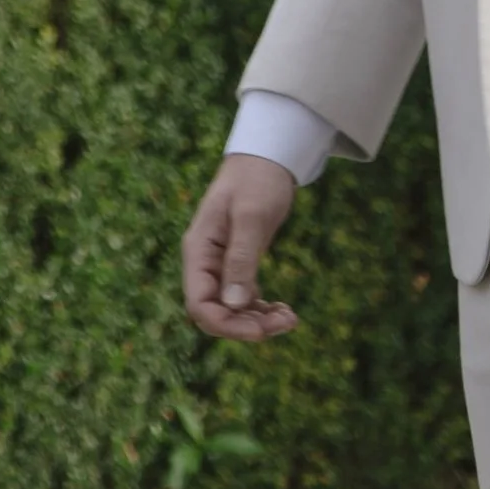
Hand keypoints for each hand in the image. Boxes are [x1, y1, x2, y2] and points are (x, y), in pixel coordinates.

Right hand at [182, 152, 300, 343]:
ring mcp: (220, 264)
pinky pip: (243, 298)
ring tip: (290, 319)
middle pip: (216, 312)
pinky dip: (262, 309)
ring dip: (258, 321)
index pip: (199, 304)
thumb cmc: (256, 179)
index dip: (226, 324)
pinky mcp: (238, 263)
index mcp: (198, 251)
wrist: (267, 156)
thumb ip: (241, 259)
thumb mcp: (251, 216)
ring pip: (231, 309)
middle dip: (247, 325)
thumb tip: (234, 304)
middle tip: (286, 323)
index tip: (260, 332)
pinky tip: (285, 310)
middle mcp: (205, 262)